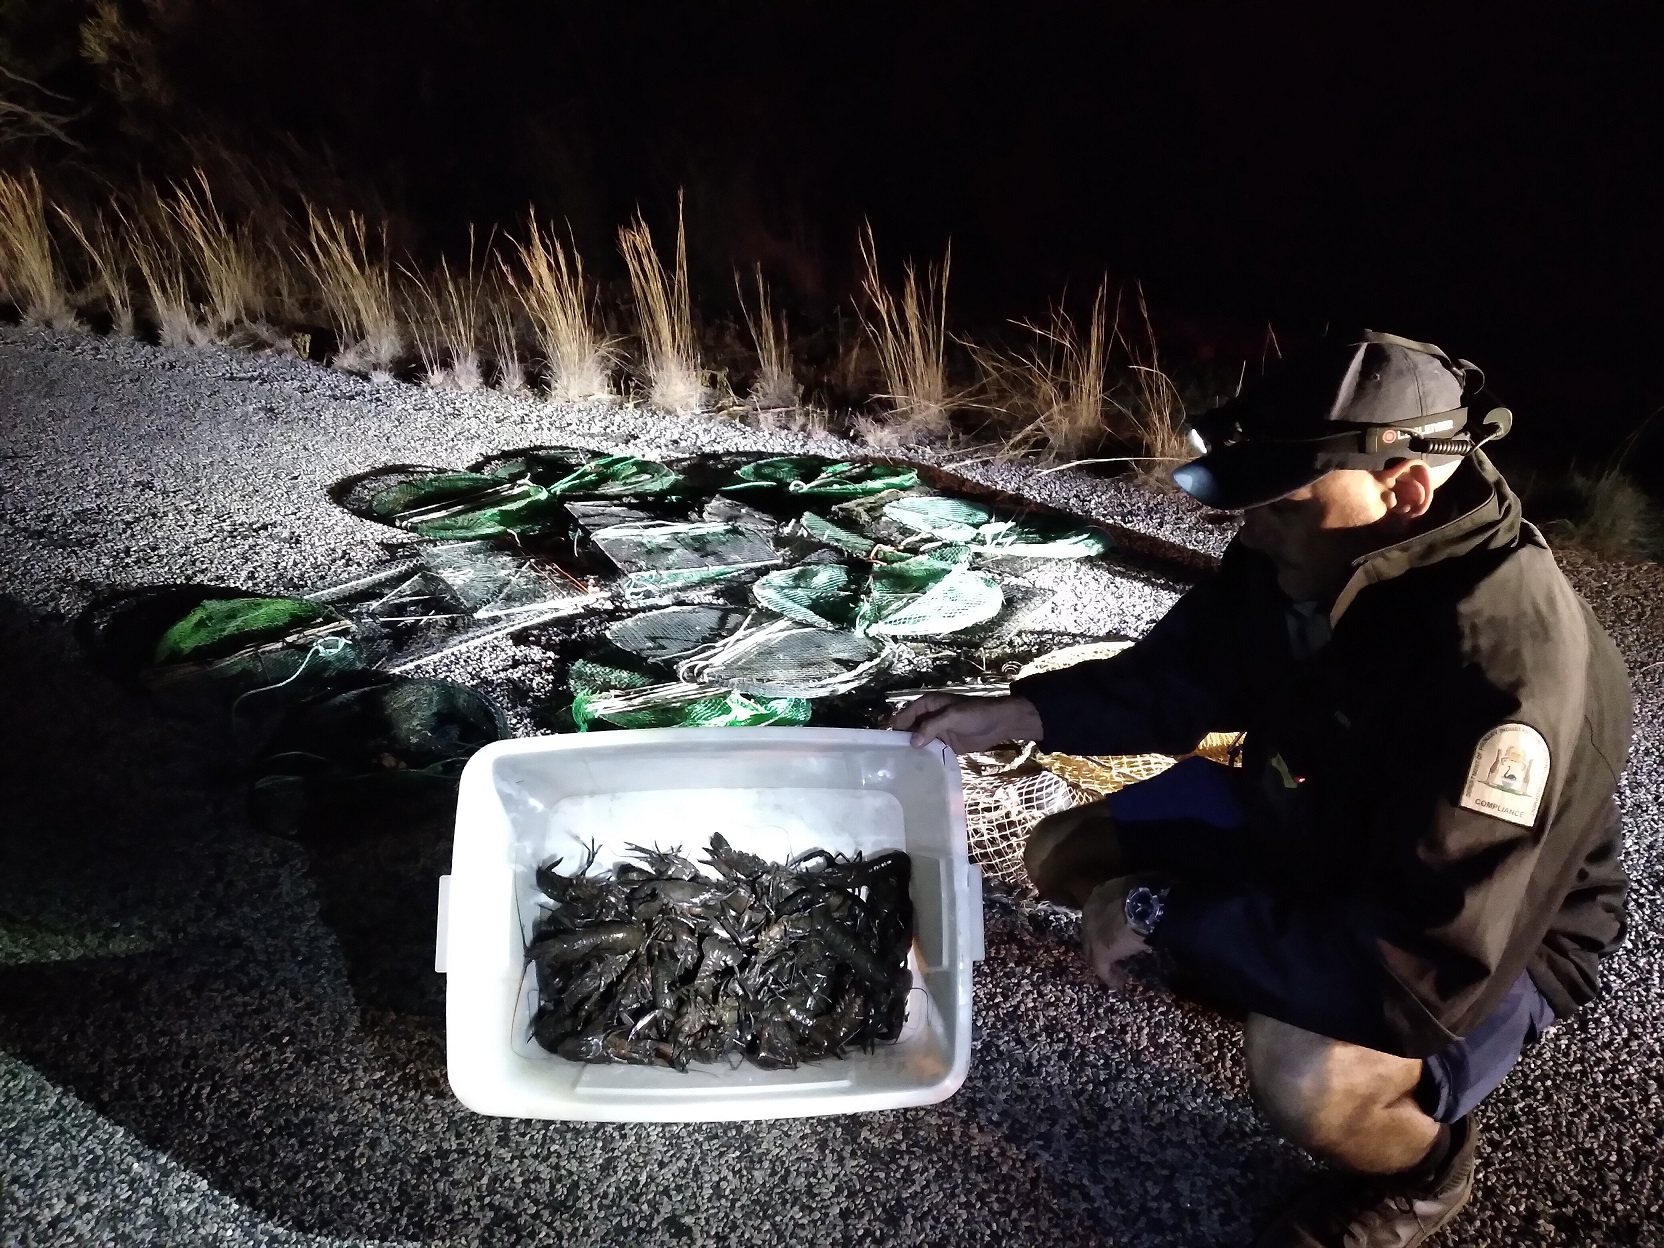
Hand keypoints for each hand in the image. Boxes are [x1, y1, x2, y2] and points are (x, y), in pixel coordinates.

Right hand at [889, 693, 1043, 752]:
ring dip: (912, 751)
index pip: (905, 716)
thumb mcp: (952, 716)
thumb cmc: (975, 714)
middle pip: (909, 730)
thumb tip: (912, 743)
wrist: (999, 723)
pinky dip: (924, 758)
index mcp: (927, 705)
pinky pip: (930, 751)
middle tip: (889, 759)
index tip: (884, 744)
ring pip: (919, 742)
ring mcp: (936, 732)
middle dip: (902, 741)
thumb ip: (931, 727)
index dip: (895, 728)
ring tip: (900, 767)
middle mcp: (928, 718)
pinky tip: (917, 769)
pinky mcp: (945, 745)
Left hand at [1080, 874, 1163, 989]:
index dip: (1106, 922)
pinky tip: (1118, 983)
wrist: (1148, 905)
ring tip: (1115, 970)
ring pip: (1092, 950)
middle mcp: (1090, 912)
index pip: (1098, 912)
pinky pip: (1102, 967)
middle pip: (1091, 931)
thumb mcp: (1142, 889)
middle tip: (1114, 951)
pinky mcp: (1099, 951)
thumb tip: (1153, 901)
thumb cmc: (1149, 892)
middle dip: (1100, 940)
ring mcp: (1091, 933)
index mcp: (1100, 894)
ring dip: (1104, 960)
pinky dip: (1110, 976)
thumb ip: (1138, 897)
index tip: (1116, 930)